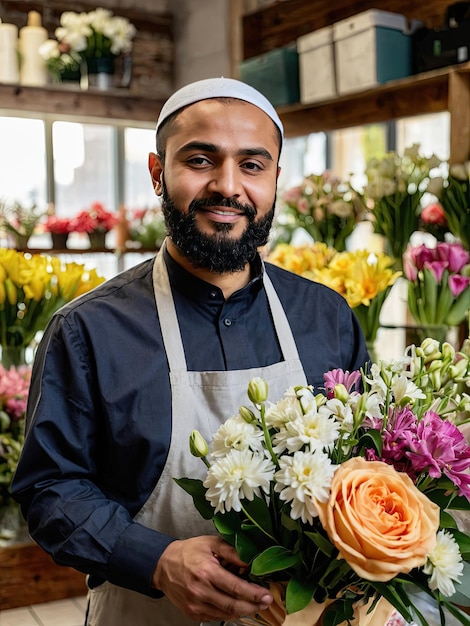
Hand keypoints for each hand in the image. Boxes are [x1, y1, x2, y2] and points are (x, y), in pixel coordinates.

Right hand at [152, 535, 272, 622]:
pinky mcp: (192, 613)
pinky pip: (216, 617)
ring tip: (254, 604)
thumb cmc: (188, 552)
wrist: (163, 565)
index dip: (254, 594)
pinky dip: (229, 613)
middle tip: (266, 602)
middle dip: (254, 605)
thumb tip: (250, 561)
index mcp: (207, 572)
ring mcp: (196, 605)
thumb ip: (232, 551)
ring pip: (226, 614)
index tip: (267, 594)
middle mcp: (201, 591)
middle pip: (234, 605)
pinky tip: (236, 606)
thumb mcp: (211, 543)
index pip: (236, 588)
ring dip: (243, 611)